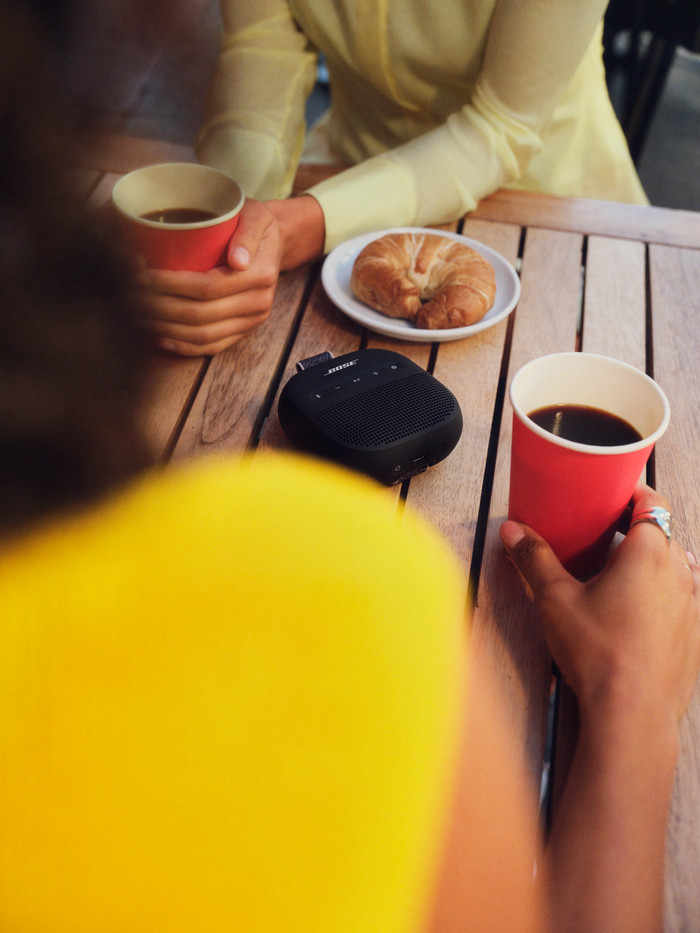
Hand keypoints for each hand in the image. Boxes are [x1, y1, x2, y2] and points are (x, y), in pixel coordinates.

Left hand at [138, 198, 282, 356]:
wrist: (274, 244)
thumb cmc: (253, 223)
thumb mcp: (255, 215)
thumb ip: (247, 233)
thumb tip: (238, 260)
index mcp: (260, 275)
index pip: (207, 287)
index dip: (171, 285)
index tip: (143, 276)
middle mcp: (258, 303)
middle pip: (201, 315)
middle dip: (161, 308)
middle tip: (132, 295)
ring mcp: (251, 322)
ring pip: (203, 336)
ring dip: (167, 328)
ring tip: (139, 315)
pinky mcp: (243, 332)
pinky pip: (211, 347)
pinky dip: (183, 346)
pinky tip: (160, 337)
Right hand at [500, 484, 699, 725]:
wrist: (633, 713)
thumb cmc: (598, 653)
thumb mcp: (555, 599)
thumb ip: (534, 559)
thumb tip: (512, 530)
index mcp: (649, 552)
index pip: (652, 501)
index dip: (632, 492)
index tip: (611, 492)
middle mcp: (680, 572)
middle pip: (663, 532)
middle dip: (635, 527)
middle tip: (603, 531)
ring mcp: (692, 604)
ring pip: (676, 564)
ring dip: (651, 560)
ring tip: (618, 570)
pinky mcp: (694, 633)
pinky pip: (683, 598)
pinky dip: (662, 593)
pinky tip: (634, 609)